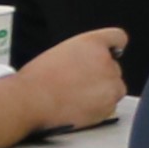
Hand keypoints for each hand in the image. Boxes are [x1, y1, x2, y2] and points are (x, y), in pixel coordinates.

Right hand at [15, 29, 131, 132]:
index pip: (117, 38)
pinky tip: (80, 108)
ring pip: (115, 88)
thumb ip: (83, 54)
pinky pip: (111, 106)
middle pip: (114, 68)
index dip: (114, 47)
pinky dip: (100, 109)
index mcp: (92, 42)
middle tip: (80, 85)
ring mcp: (110, 82)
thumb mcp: (62, 53)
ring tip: (78, 98)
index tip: (113, 53)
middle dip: (102, 76)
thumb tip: (90, 64)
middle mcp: (105, 60)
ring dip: (103, 92)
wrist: (30, 100)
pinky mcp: (109, 104)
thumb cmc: (38, 78)